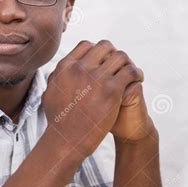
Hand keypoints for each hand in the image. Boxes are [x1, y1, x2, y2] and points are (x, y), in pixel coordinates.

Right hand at [42, 40, 143, 157]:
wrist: (66, 141)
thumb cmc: (58, 121)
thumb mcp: (49, 93)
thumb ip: (55, 78)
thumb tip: (58, 69)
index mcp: (65, 66)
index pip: (86, 45)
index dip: (97, 51)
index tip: (103, 60)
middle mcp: (80, 68)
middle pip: (105, 47)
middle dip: (113, 54)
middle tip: (119, 65)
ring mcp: (96, 78)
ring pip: (120, 56)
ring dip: (127, 62)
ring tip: (132, 72)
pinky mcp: (112, 90)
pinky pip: (130, 72)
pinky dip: (136, 74)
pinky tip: (138, 80)